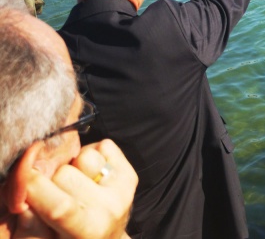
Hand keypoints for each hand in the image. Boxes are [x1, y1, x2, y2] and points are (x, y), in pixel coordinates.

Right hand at [20, 140, 136, 238]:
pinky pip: (104, 146)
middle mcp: (111, 208)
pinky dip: (93, 155)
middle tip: (55, 195)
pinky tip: (91, 176)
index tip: (23, 182)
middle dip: (51, 180)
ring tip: (76, 187)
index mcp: (89, 231)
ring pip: (85, 156)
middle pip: (64, 174)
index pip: (60, 206)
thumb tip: (26, 186)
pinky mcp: (130, 172)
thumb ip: (30, 221)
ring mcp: (123, 189)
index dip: (35, 189)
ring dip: (74, 166)